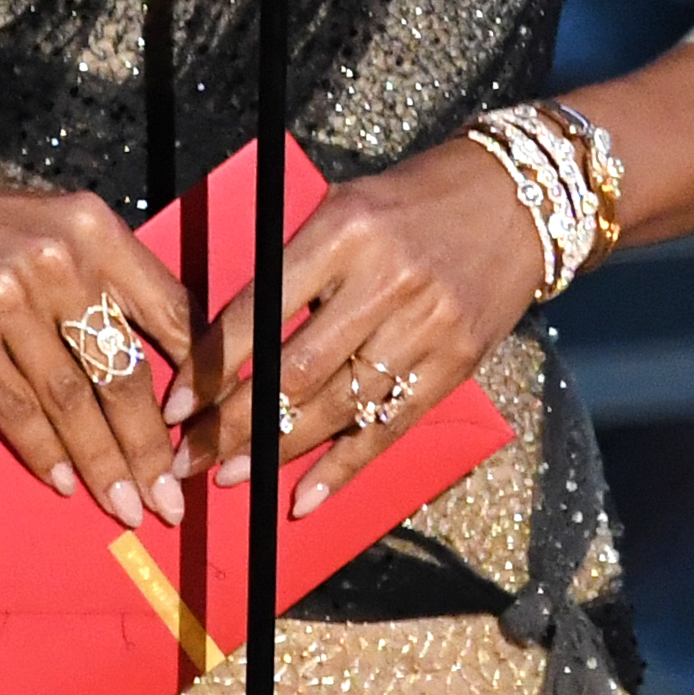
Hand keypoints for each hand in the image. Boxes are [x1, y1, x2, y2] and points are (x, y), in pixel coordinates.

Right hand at [0, 149, 197, 529]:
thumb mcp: (42, 228)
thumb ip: (95, 281)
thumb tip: (145, 366)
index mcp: (93, 227)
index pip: (170, 311)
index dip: (197, 379)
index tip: (208, 429)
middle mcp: (58, 257)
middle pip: (124, 369)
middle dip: (151, 446)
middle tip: (168, 496)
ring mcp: (7, 295)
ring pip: (73, 400)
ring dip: (102, 465)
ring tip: (124, 506)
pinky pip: (15, 409)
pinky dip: (43, 453)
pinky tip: (61, 482)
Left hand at [185, 137, 549, 515]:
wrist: (518, 197)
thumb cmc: (412, 199)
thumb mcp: (342, 207)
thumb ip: (293, 267)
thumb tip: (230, 344)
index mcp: (341, 232)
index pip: (259, 311)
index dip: (211, 367)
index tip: (175, 405)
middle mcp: (383, 281)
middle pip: (291, 372)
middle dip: (230, 423)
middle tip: (188, 458)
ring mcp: (424, 325)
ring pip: (337, 406)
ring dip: (276, 449)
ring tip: (231, 475)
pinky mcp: (455, 361)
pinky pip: (390, 426)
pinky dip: (345, 467)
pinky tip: (306, 497)